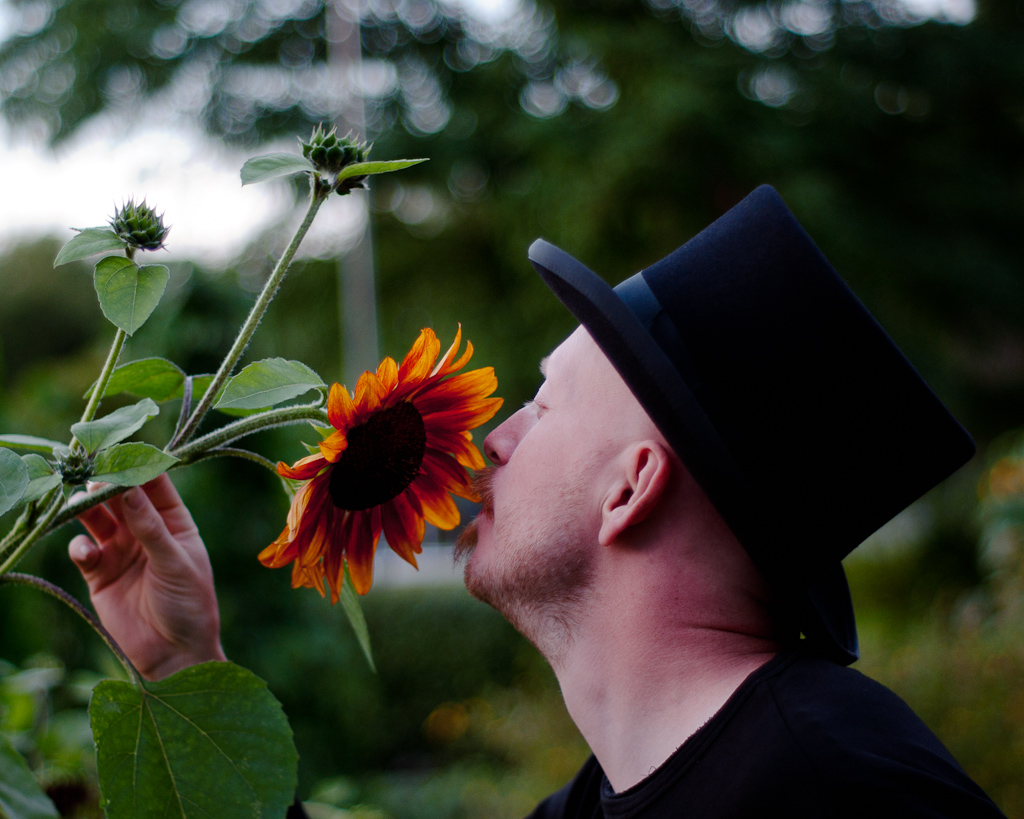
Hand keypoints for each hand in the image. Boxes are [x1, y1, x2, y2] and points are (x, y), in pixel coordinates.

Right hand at [68, 474, 225, 680]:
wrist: (174, 654)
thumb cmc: (189, 604)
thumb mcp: (174, 562)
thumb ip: (150, 527)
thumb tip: (129, 488)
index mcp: (174, 522)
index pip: (155, 486)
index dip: (139, 468)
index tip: (121, 453)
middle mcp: (146, 531)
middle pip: (121, 497)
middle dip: (106, 485)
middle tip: (92, 475)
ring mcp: (121, 550)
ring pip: (97, 519)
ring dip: (87, 509)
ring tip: (81, 503)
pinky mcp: (100, 572)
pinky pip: (83, 550)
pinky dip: (80, 547)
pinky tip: (87, 552)